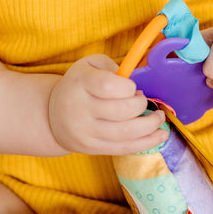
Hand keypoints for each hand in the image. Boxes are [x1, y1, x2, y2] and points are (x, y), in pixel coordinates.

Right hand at [48, 55, 167, 155]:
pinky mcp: (92, 148)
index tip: (131, 87)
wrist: (52, 115)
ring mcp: (85, 132)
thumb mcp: (89, 65)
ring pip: (126, 133)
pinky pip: (124, 148)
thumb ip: (113, 67)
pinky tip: (160, 136)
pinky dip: (146, 143)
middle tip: (143, 100)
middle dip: (141, 105)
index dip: (128, 87)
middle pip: (121, 111)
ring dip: (150, 126)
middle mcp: (79, 108)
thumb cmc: (79, 85)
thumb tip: (136, 87)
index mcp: (80, 83)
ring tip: (159, 118)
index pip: (108, 86)